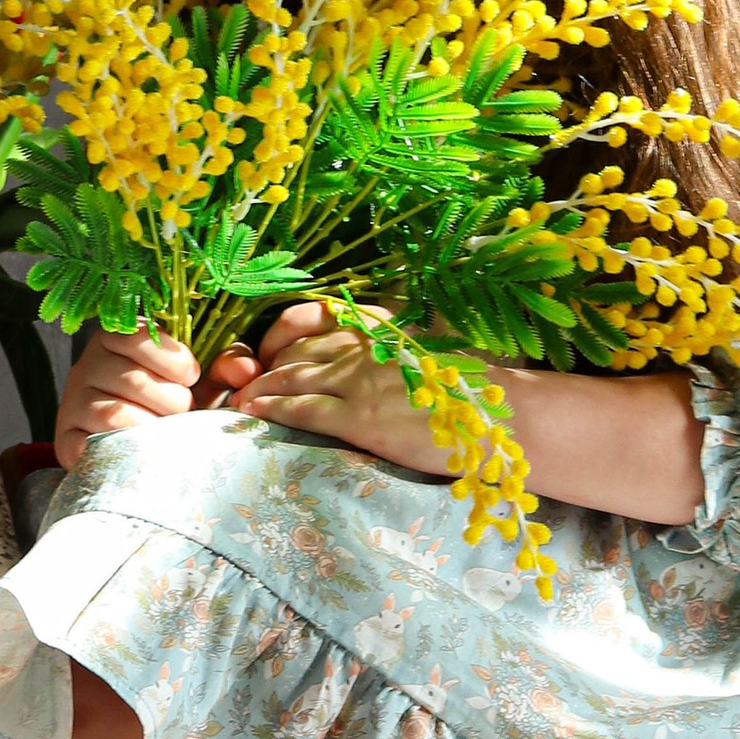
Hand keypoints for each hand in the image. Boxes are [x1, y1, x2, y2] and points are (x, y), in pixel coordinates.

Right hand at [52, 327, 258, 469]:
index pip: (139, 336)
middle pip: (133, 380)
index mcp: (116, 337)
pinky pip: (94, 442)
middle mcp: (87, 364)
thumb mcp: (200, 379)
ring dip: (153, 428)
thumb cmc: (169, 403)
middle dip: (172, 402)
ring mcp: (72, 402)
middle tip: (182, 414)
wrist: (130, 448)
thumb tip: (244, 370)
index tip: (192, 377)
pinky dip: (125, 448)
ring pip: (115, 413)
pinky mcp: (65, 438)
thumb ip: (226, 365)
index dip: (175, 361)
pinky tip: (143, 451)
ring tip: (167, 433)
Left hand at [231, 301, 450, 473]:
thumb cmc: (467, 392)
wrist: (499, 419)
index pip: (313, 319)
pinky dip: (272, 409)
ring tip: (240, 400)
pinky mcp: (360, 418)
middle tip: (246, 384)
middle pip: (295, 351)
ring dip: (260, 388)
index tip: (269, 353)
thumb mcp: (423, 352)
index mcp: (379, 327)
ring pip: (291, 378)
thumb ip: (388, 348)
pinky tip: (254, 412)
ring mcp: (360, 382)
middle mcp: (364, 347)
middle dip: (264, 367)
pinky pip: (302, 410)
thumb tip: (359, 357)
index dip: (281, 336)